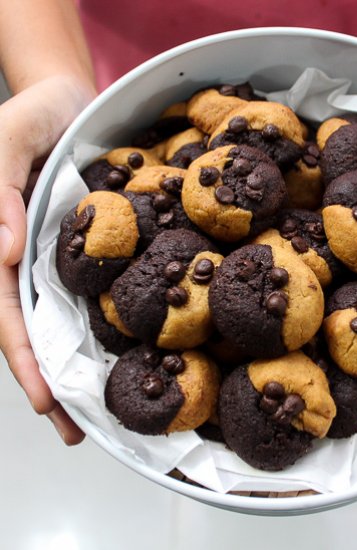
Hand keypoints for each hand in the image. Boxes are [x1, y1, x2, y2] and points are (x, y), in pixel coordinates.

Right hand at [0, 75, 93, 443]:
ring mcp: (64, 257)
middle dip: (55, 380)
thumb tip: (0, 250)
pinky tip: (130, 348)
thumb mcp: (7, 139)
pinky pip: (100, 289)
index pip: (6, 311)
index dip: (24, 356)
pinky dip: (110, 322)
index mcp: (1, 241)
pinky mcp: (94, 247)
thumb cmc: (33, 112)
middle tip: (80, 430)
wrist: (70, 99)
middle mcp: (29, 259)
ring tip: (106, 409)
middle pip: (37, 329)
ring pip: (68, 319)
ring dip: (83, 363)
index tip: (47, 400)